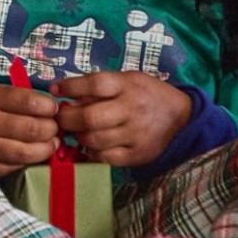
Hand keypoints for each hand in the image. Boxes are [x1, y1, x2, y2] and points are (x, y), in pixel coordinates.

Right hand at [0, 81, 60, 176]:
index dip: (49, 106)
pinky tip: (31, 155)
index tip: (53, 108)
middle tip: (55, 127)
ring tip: (51, 143)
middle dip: (52, 128)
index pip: (29, 102)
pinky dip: (27, 162)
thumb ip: (16, 98)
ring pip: (26, 152)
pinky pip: (13, 167)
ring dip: (46, 148)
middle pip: (32, 128)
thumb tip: (50, 109)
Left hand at [52, 72, 191, 167]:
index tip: (56, 90)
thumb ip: (99, 87)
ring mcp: (136, 134)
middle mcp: (132, 109)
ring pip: (95, 140)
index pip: (95, 84)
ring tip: (76, 132)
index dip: (71, 87)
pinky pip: (106, 158)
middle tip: (60, 119)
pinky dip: (92, 153)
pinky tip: (89, 146)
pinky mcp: (138, 154)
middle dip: (68, 119)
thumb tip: (66, 98)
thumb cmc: (145, 94)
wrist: (181, 116)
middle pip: (90, 116)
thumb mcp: (126, 80)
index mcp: (127, 85)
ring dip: (78, 137)